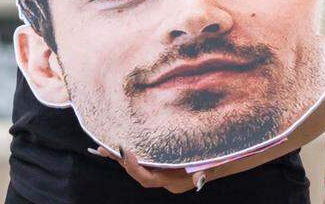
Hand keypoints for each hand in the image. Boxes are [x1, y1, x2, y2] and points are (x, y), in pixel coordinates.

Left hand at [90, 145, 209, 193]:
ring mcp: (161, 170)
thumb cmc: (215, 159)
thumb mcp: (210, 166)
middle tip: (106, 148)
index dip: (134, 168)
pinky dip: (130, 153)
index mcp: (170, 181)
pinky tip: (119, 144)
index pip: (147, 179)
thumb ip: (203, 174)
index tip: (126, 152)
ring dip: (121, 157)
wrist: (220, 159)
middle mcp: (163, 178)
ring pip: (138, 166)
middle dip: (121, 161)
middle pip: (138, 172)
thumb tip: (200, 181)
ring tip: (104, 148)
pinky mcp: (161, 162)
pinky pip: (142, 160)